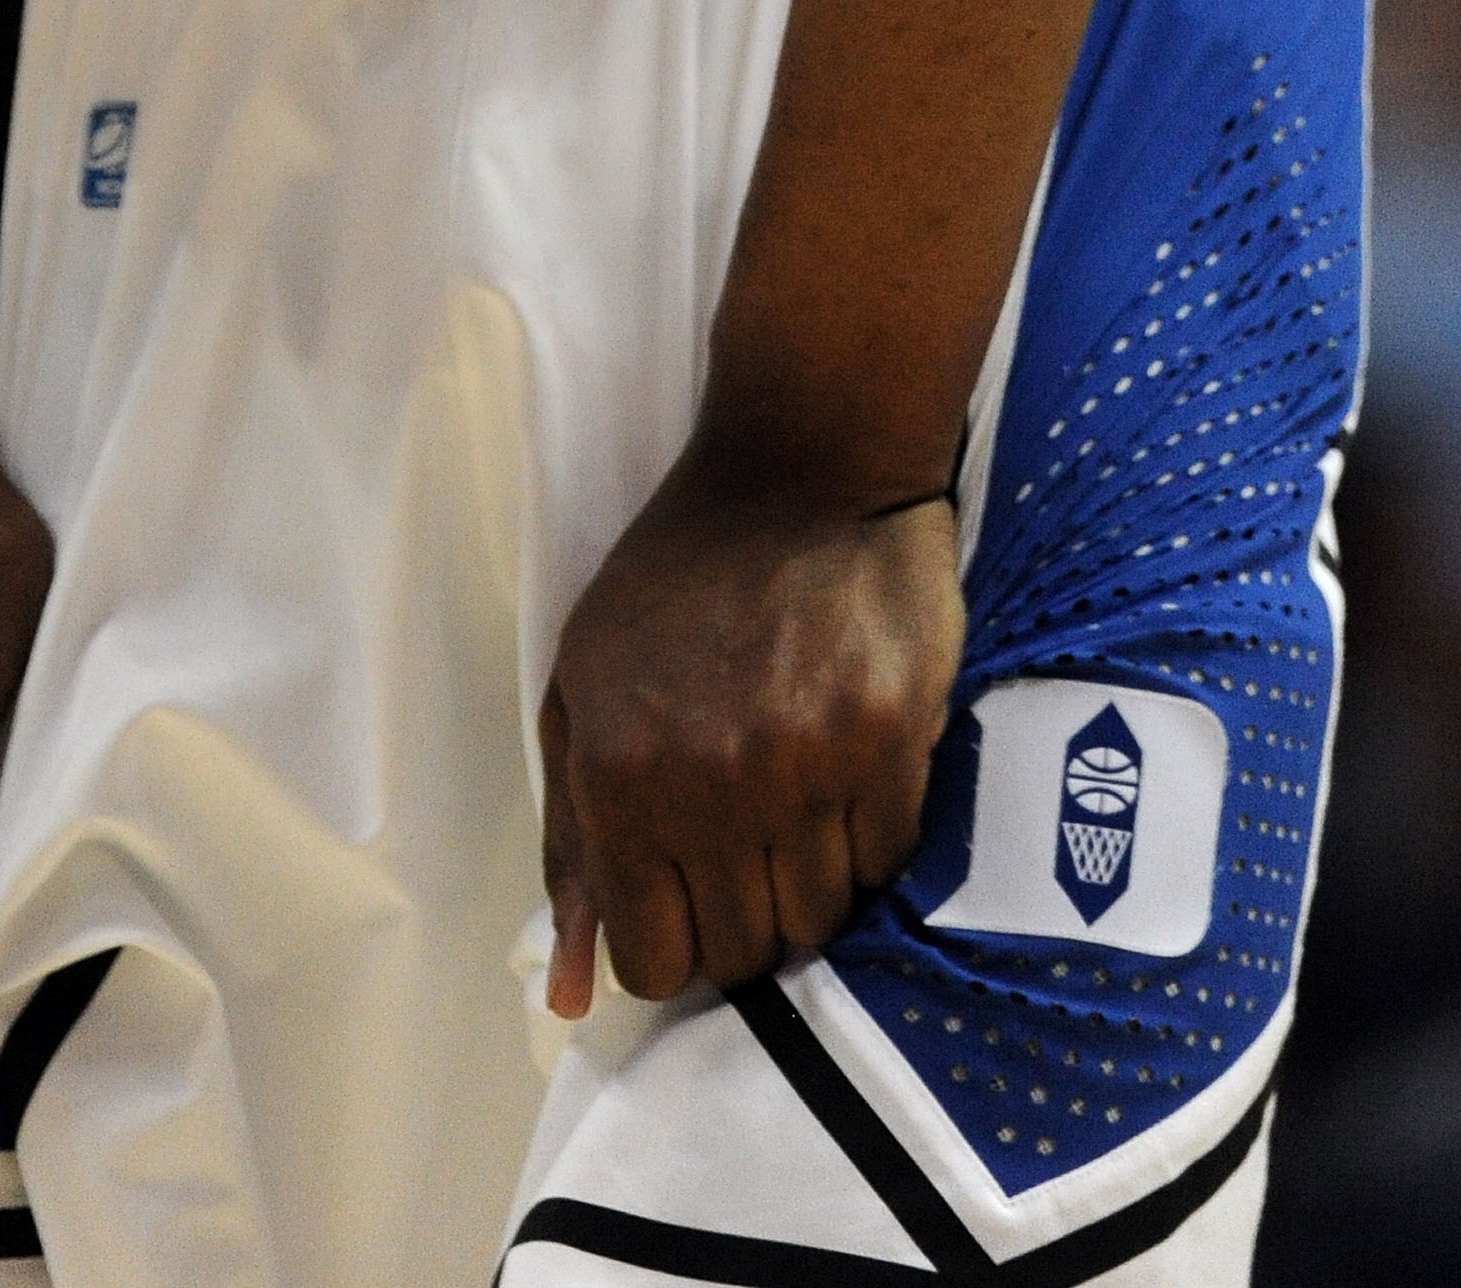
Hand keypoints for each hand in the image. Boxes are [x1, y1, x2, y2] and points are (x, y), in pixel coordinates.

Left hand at [539, 448, 961, 1016]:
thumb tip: (567, 993)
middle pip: (743, 954)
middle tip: (737, 843)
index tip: (680, 901)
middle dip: (735, 920)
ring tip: (790, 803)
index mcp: (619, 774)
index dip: (667, 947)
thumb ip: (572, 844)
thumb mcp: (583, 693)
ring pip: (819, 921)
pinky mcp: (893, 741)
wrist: (800, 467)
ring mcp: (810, 766)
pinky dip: (863, 843)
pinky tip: (842, 774)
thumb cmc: (675, 581)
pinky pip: (885, 864)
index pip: (654, 962)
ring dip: (803, 886)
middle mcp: (712, 785)